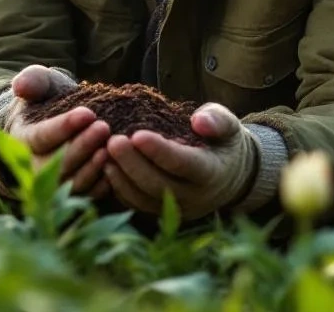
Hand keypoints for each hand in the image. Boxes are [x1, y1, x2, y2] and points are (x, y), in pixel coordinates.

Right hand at [4, 65, 110, 197]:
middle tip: (104, 127)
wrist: (58, 120)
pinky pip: (87, 195)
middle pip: (56, 164)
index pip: (40, 137)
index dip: (63, 127)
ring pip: (71, 183)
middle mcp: (34, 167)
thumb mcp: (41, 83)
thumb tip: (21, 86)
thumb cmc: (49, 98)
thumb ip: (33, 80)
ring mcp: (54, 183)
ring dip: (92, 167)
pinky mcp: (75, 193)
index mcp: (22, 139)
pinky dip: (101, 185)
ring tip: (110, 148)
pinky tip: (116, 167)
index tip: (87, 113)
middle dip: (81, 147)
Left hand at [103, 102, 256, 220]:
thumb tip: (199, 121)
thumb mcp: (229, 126)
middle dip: (133, 164)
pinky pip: (138, 205)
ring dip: (122, 178)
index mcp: (212, 172)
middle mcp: (195, 197)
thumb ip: (216, 120)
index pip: (183, 164)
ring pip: (144, 199)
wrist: (229, 176)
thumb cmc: (223, 142)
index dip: (160, 151)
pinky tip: (106, 168)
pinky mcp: (162, 213)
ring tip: (104, 154)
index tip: (138, 135)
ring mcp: (177, 209)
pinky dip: (120, 189)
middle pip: (159, 185)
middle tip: (112, 141)